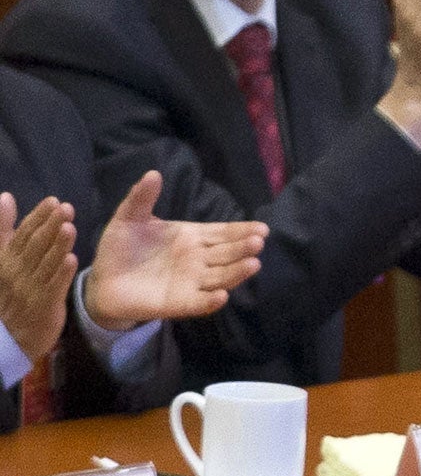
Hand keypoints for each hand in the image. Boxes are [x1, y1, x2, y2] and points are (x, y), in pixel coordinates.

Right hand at [0, 194, 77, 363]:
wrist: (9, 334)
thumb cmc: (10, 292)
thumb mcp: (1, 258)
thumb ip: (4, 228)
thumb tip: (6, 197)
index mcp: (6, 258)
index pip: (23, 233)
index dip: (38, 216)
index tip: (53, 201)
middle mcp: (16, 270)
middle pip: (35, 244)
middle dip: (50, 225)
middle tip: (66, 208)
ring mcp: (30, 287)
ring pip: (45, 263)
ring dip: (58, 245)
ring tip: (70, 227)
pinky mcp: (44, 304)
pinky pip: (54, 286)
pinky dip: (62, 273)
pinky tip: (72, 259)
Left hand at [81, 172, 266, 331]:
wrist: (104, 281)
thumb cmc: (121, 249)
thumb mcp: (129, 217)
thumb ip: (141, 198)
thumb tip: (154, 173)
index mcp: (191, 238)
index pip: (222, 233)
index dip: (241, 231)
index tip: (262, 228)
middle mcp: (198, 261)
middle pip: (227, 254)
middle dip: (243, 248)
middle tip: (258, 241)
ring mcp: (192, 282)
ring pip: (221, 277)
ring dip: (237, 272)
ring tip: (253, 263)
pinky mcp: (180, 303)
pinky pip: (199, 302)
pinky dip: (211, 300)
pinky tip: (222, 295)